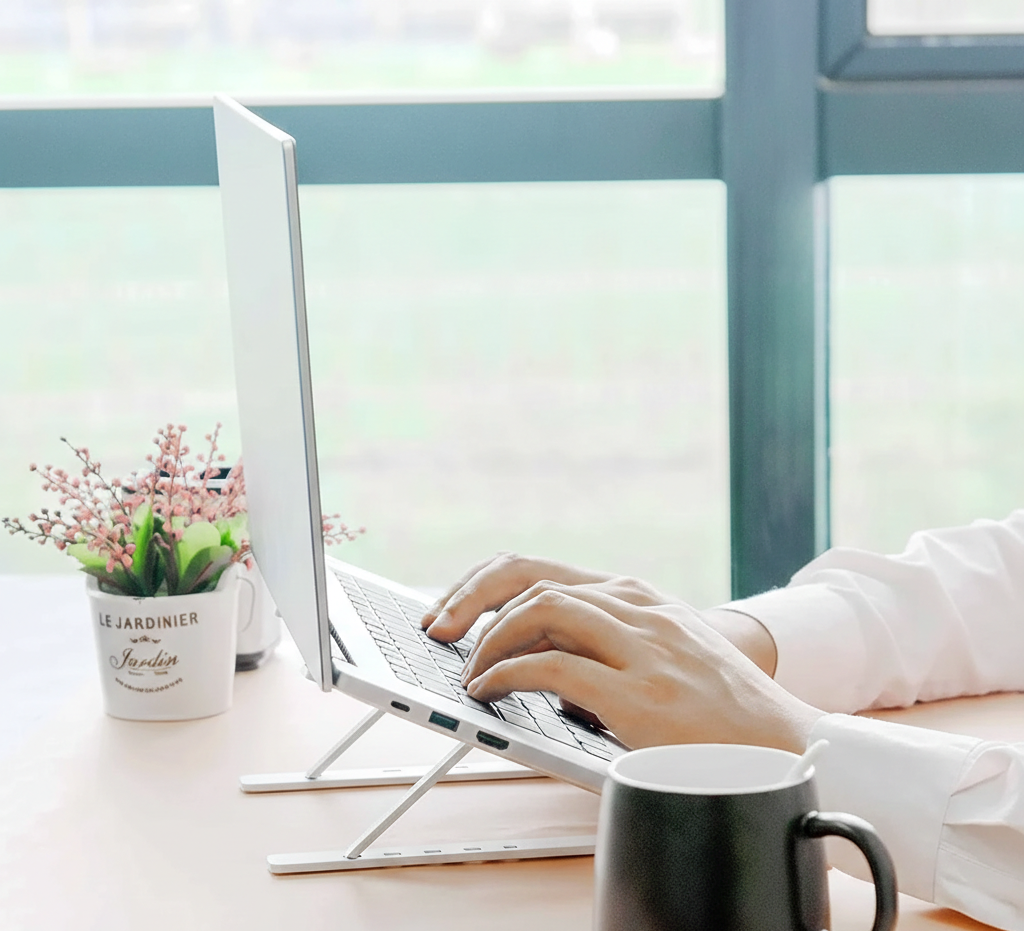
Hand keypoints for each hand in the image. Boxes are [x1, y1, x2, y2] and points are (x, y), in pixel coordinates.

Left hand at [457, 580, 823, 752]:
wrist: (788, 746)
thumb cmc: (719, 710)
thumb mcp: (662, 654)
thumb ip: (605, 645)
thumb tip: (533, 662)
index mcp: (637, 597)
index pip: (543, 571)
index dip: (484, 585)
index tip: (450, 610)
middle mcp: (638, 607)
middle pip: (532, 579)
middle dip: (469, 599)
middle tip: (437, 631)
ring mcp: (643, 645)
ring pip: (540, 610)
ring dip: (489, 640)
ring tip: (471, 671)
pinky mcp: (642, 694)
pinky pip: (552, 668)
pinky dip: (508, 675)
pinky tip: (493, 691)